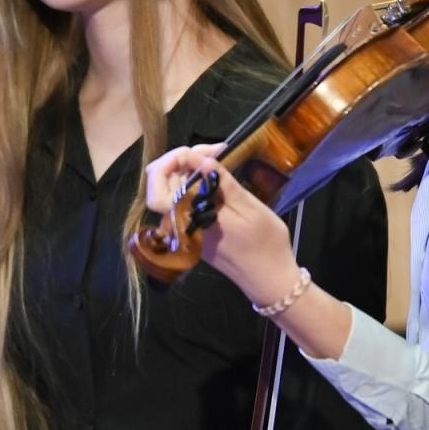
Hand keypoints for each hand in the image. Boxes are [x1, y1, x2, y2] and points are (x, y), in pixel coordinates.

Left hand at [144, 146, 300, 307]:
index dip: (169, 162)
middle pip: (162, 186)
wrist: (270, 280)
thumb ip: (222, 183)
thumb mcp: (249, 208)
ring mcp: (187, 230)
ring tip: (218, 156)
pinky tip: (216, 175)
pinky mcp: (195, 231)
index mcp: (190, 220)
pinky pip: (186, 202)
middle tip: (213, 149)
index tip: (198, 150)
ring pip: (174, 192)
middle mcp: (181, 226)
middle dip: (181, 160)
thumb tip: (200, 159)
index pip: (158, 188)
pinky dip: (196, 183)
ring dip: (189, 170)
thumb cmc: (265, 244)